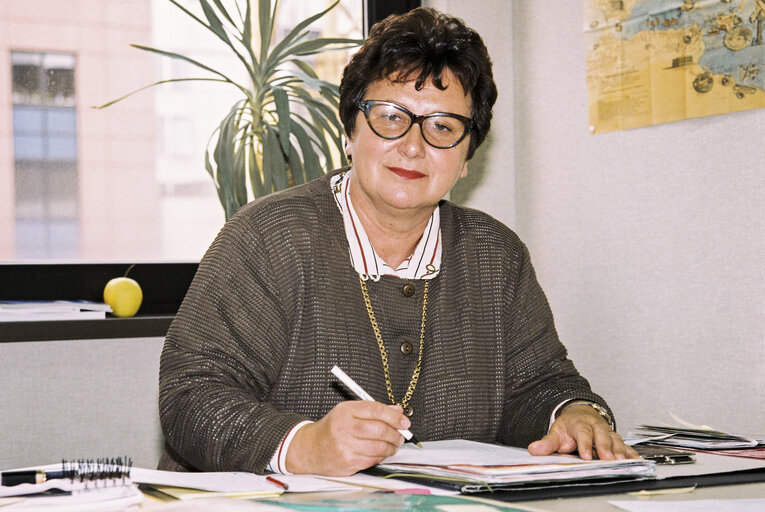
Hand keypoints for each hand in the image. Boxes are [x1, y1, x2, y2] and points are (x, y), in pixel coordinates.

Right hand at [285, 401, 408, 475]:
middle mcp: (344, 428)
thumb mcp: (349, 411)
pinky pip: (372, 460)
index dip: (394, 416)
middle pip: (379, 430)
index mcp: (345, 411)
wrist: (311, 448)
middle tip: (401, 435)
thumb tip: (398, 410)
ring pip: (379, 447)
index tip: (405, 421)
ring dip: (391, 447)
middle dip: (395, 433)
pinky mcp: (347, 463)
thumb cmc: (333, 427)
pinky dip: (381, 457)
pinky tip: (381, 452)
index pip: (376, 410)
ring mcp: (345, 447)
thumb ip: (374, 410)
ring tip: (393, 444)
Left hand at [527, 404, 638, 459]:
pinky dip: (631, 453)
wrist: (580, 414)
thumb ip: (547, 443)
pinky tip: (636, 460)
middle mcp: (595, 427)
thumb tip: (534, 450)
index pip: (582, 433)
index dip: (585, 444)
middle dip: (605, 447)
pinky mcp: (615, 439)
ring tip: (622, 462)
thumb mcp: (556, 432)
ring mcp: (607, 432)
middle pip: (601, 435)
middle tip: (608, 459)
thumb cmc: (569, 427)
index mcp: (580, 424)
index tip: (586, 455)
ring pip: (615, 440)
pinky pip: (625, 445)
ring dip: (619, 451)